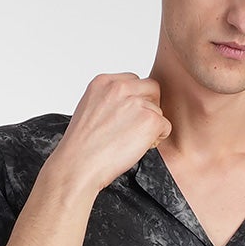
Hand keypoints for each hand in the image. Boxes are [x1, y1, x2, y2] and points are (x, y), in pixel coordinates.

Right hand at [54, 73, 171, 196]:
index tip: (127, 117)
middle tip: (136, 128)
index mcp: (103, 82)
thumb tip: (128, 106)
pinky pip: (165, 126)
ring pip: (158, 110)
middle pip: (151, 89)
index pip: (133, 80)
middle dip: (148, 107)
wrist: (78, 165)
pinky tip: (140, 147)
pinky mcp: (149, 120)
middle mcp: (120, 87)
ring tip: (132, 142)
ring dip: (151, 126)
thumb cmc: (81, 147)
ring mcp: (136, 102)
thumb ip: (109, 100)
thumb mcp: (89, 110)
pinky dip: (158, 138)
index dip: (135, 99)